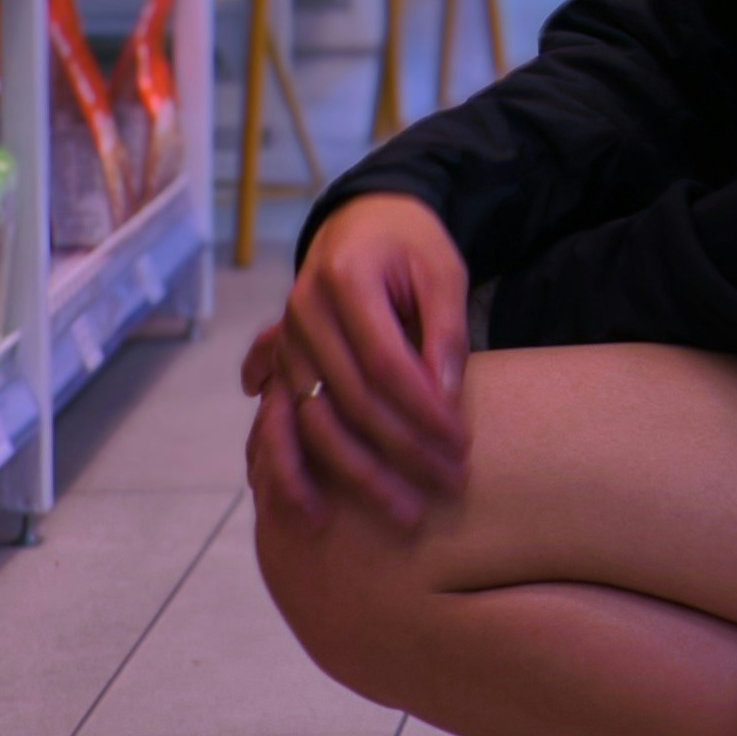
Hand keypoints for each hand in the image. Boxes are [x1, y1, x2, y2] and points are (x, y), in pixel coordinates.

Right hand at [242, 194, 472, 530]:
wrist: (359, 220)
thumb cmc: (409, 244)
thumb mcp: (442, 270)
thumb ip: (445, 332)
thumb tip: (447, 404)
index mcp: (343, 279)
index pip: (385, 362)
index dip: (424, 411)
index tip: (461, 447)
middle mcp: (302, 315)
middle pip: (351, 401)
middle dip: (404, 451)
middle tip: (450, 484)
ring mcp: (285, 343)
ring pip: (312, 424)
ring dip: (356, 477)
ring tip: (401, 515)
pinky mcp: (280, 366)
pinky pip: (274, 427)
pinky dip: (288, 472)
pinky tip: (311, 513)